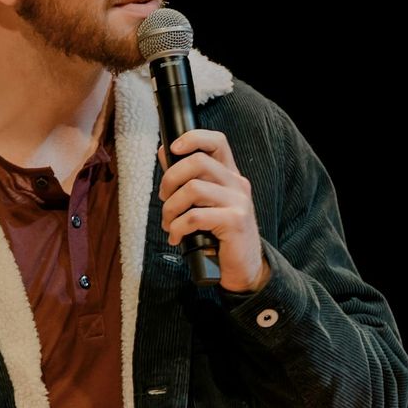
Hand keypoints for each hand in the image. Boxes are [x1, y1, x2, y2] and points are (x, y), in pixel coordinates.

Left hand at [157, 129, 271, 293]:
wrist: (242, 268)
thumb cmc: (218, 236)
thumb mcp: (202, 204)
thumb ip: (186, 178)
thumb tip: (165, 152)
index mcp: (229, 175)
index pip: (217, 141)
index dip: (193, 138)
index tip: (173, 148)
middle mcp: (237, 184)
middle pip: (198, 162)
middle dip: (170, 180)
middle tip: (165, 200)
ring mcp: (239, 201)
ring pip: (193, 188)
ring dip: (170, 208)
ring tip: (169, 224)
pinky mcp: (235, 221)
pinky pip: (195, 216)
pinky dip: (177, 228)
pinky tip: (176, 238)